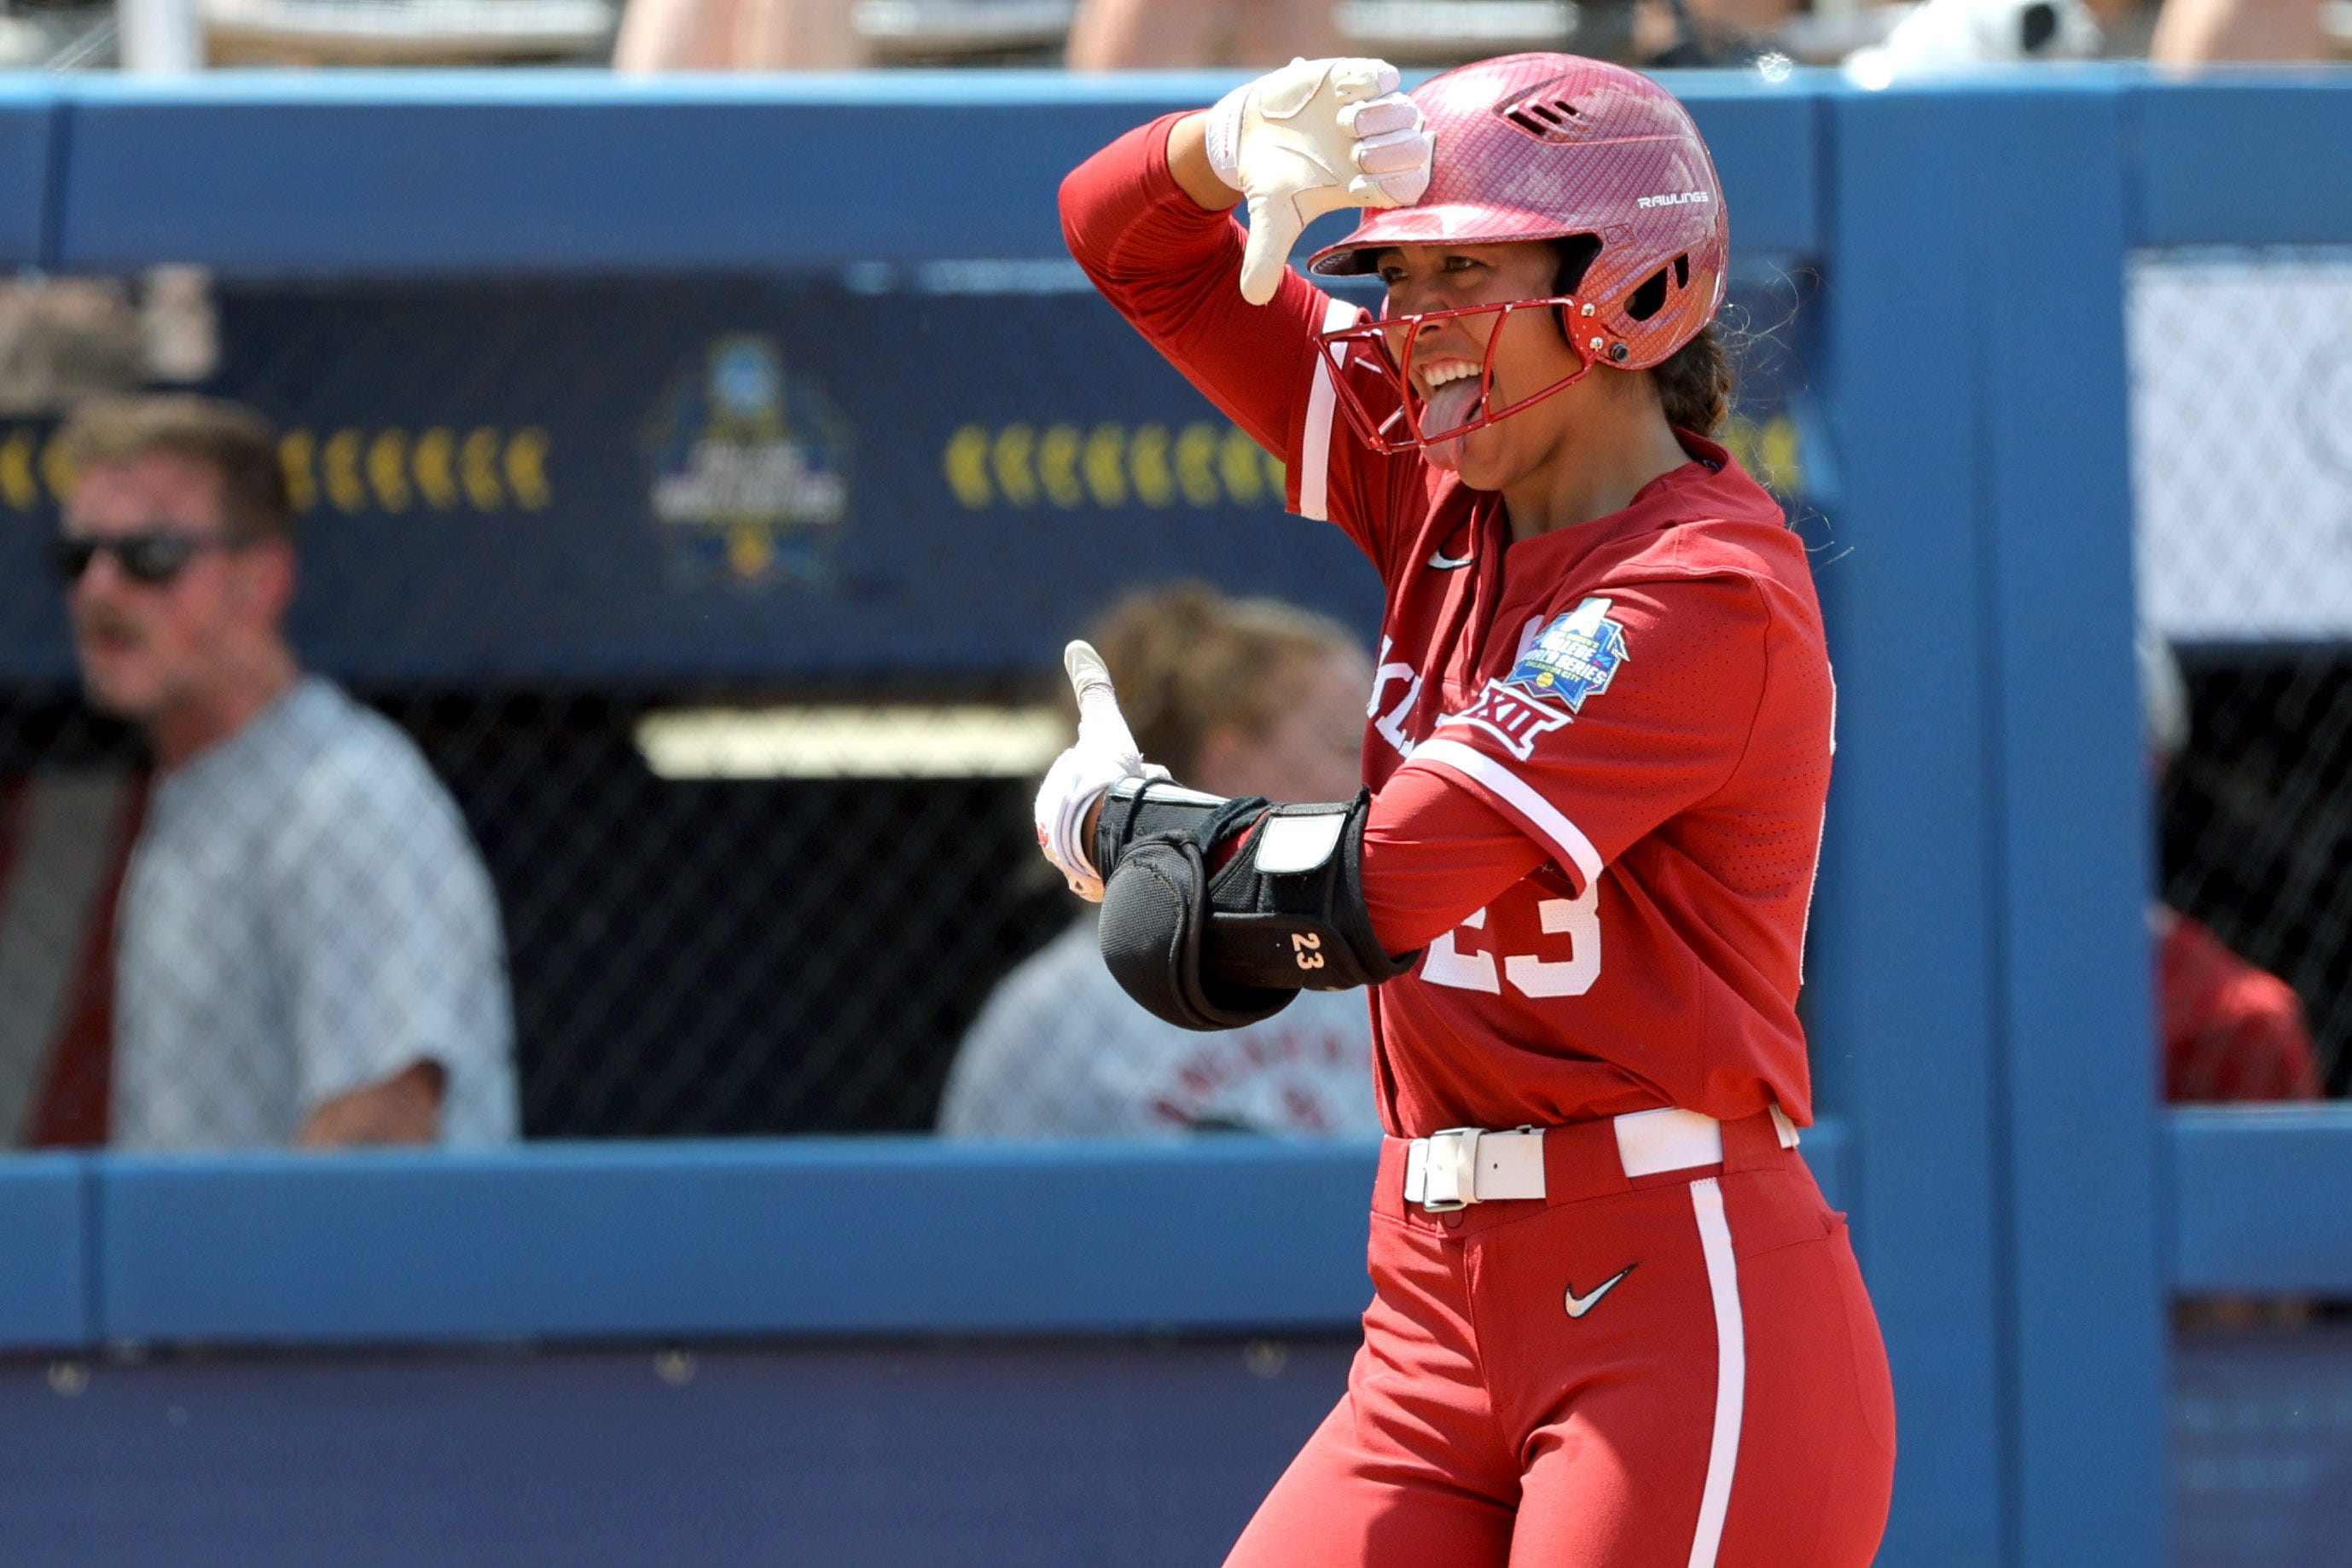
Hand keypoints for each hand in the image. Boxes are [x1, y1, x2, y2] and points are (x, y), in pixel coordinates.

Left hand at [1035, 640, 1165, 900]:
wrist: (1110, 828)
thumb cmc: (1106, 777)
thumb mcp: (1103, 725)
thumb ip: (1092, 687)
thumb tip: (1076, 645)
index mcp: (1059, 794)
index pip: (1101, 778)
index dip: (1128, 773)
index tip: (1139, 776)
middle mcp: (1058, 828)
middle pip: (1108, 812)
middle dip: (1130, 806)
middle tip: (1146, 804)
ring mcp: (1071, 858)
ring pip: (1112, 841)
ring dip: (1130, 835)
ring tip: (1146, 829)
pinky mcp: (1088, 885)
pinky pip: (1113, 874)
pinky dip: (1125, 868)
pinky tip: (1138, 859)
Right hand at [1203, 57, 1432, 305]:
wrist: (1252, 131)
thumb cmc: (1272, 177)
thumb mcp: (1270, 217)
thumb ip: (1266, 257)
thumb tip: (1254, 296)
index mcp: (1372, 182)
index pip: (1413, 187)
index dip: (1391, 185)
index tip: (1354, 184)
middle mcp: (1381, 147)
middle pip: (1420, 149)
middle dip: (1389, 153)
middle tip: (1352, 153)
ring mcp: (1374, 111)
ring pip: (1408, 110)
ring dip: (1376, 119)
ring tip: (1341, 124)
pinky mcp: (1361, 79)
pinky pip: (1386, 76)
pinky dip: (1365, 85)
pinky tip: (1337, 97)